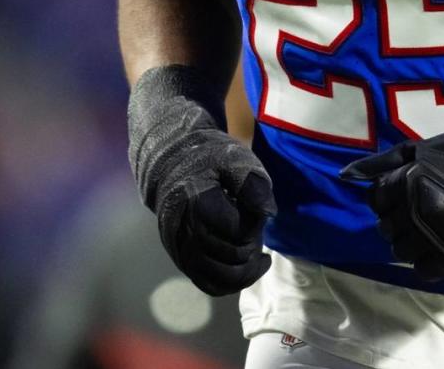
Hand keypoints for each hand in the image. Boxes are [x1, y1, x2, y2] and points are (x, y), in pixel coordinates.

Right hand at [128, 65, 274, 295]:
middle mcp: (184, 232)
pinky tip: (248, 270)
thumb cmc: (209, 159)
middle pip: (230, 256)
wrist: (173, 164)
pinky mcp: (181, 258)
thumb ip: (253, 184)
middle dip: (252, 245)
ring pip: (218, 279)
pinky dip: (230, 284)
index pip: (237, 229)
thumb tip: (270, 213)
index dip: (254, 222)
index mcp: (198, 204)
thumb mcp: (234, 159)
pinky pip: (206, 283)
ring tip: (260, 255)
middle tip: (256, 225)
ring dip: (245, 271)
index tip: (256, 207)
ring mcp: (180, 249)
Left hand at [342, 123, 443, 279]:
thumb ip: (383, 162)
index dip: (386, 195)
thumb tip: (345, 174)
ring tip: (426, 226)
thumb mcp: (423, 148)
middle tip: (416, 208)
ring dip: (408, 240)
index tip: (402, 191)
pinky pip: (425, 270)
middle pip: (386, 227)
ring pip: (401, 252)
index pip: (376, 199)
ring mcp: (440, 235)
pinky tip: (437, 243)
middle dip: (395, 218)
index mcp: (410, 180)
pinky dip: (427, 260)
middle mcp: (421, 209)